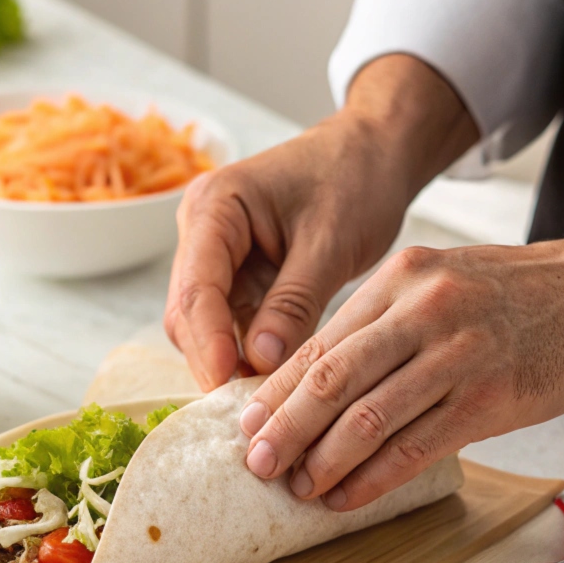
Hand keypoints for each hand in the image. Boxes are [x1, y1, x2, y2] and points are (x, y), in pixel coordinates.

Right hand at [165, 55, 479, 389]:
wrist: (374, 152)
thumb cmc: (356, 179)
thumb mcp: (330, 242)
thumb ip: (293, 302)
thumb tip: (259, 362)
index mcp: (215, 207)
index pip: (196, 286)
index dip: (208, 342)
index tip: (226, 387)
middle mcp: (202, 232)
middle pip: (188, 312)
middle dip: (214, 359)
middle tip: (247, 409)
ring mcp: (216, 257)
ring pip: (205, 325)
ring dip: (230, 362)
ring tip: (263, 403)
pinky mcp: (237, 278)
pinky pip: (233, 325)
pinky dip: (248, 353)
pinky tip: (271, 383)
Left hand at [238, 223, 563, 510]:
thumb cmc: (508, 293)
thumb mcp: (434, 282)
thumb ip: (378, 324)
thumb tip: (314, 382)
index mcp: (398, 280)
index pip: (319, 344)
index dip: (276, 391)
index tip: (246, 424)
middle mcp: (422, 312)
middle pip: (331, 380)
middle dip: (285, 428)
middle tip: (256, 463)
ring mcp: (457, 355)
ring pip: (369, 418)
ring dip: (323, 461)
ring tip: (296, 487)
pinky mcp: (490, 398)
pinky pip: (415, 447)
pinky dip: (373, 478)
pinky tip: (346, 497)